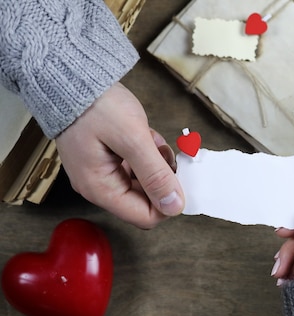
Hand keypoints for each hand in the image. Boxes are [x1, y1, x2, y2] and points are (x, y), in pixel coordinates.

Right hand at [56, 82, 183, 228]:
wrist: (72, 75)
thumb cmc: (96, 105)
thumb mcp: (132, 139)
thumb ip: (155, 175)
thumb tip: (174, 206)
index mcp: (101, 189)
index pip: (145, 218)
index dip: (168, 202)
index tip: (178, 176)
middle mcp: (100, 187)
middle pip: (147, 201)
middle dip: (162, 178)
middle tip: (160, 150)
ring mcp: (104, 173)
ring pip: (146, 182)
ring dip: (157, 163)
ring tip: (149, 139)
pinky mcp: (109, 159)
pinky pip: (139, 167)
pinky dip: (149, 153)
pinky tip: (144, 135)